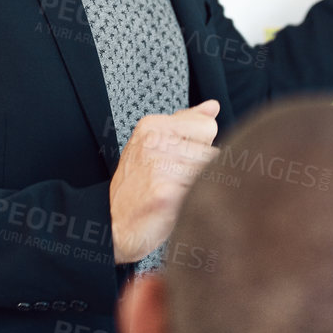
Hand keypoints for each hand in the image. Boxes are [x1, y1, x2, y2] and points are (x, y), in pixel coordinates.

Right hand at [109, 100, 219, 264]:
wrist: (120, 226)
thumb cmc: (141, 186)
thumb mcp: (157, 146)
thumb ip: (187, 124)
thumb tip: (212, 106)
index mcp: (152, 126)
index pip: (207, 127)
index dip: (200, 148)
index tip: (182, 162)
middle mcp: (153, 141)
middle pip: (211, 152)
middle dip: (204, 171)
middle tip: (179, 184)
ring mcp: (158, 166)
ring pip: (210, 173)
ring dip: (201, 188)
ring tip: (179, 195)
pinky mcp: (164, 194)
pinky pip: (202, 192)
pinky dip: (197, 203)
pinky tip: (178, 207)